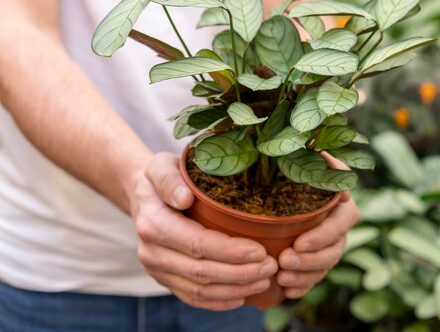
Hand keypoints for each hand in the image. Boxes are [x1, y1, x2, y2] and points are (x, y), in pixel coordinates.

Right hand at [130, 152, 277, 310]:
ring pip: (199, 290)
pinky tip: (244, 294)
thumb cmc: (159, 178)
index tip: (260, 251)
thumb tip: (184, 198)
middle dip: (241, 273)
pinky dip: (220, 300)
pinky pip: (193, 297)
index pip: (197, 244)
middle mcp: (152, 252)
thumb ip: (170, 179)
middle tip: (271, 266)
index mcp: (153, 224)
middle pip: (202, 271)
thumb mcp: (161, 166)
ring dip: (235, 289)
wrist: (142, 196)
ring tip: (265, 280)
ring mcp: (158, 270)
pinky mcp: (165, 280)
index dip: (231, 252)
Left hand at [276, 153, 359, 298]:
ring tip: (282, 278)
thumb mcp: (286, 154)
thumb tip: (315, 151)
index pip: (344, 217)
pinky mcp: (316, 257)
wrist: (258, 184)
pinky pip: (316, 277)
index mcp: (336, 195)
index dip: (324, 234)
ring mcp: (329, 240)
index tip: (298, 243)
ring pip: (327, 263)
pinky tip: (287, 290)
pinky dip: (302, 286)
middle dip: (313, 258)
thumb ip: (304, 152)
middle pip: (337, 245)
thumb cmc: (274, 164)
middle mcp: (338, 218)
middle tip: (285, 261)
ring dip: (307, 274)